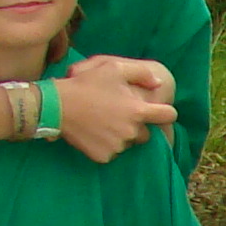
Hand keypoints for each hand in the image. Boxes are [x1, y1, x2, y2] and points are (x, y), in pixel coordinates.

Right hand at [55, 55, 178, 161]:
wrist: (57, 105)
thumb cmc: (86, 84)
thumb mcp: (114, 69)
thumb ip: (141, 74)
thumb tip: (158, 83)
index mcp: (138, 111)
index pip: (168, 116)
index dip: (165, 112)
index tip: (157, 111)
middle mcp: (131, 132)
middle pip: (146, 134)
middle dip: (137, 126)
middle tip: (118, 115)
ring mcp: (118, 146)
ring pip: (128, 143)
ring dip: (121, 136)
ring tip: (103, 122)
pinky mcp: (104, 156)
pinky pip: (112, 152)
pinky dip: (106, 145)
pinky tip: (95, 133)